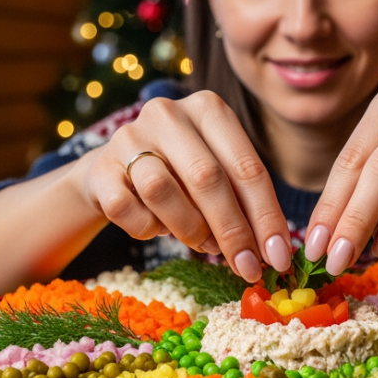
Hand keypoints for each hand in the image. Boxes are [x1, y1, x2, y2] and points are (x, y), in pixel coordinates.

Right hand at [79, 91, 291, 281]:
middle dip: (233, 231)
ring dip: (189, 229)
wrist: (114, 171)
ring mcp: (128, 137)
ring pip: (162, 191)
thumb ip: (244, 203)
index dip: (266, 217)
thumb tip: (274, 252)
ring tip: (201, 243)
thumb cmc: (181, 175)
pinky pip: (127, 209)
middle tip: (247, 268)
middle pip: (207, 178)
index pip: (247, 167)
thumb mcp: (218, 175)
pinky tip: (157, 227)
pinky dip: (148, 228)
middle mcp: (168, 113)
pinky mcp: (100, 168)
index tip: (278, 258)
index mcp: (208, 108)